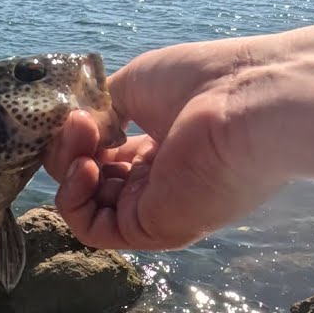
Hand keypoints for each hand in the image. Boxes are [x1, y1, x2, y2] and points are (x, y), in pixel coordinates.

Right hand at [44, 39, 280, 249]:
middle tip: (79, 121)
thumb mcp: (136, 83)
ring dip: (68, 168)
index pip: (107, 154)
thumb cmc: (201, 82)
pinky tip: (85, 167)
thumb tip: (80, 125)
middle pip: (93, 180)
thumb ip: (102, 107)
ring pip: (88, 206)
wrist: (246, 103)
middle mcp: (160, 181)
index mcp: (163, 146)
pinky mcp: (153, 229)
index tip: (79, 109)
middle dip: (71, 147)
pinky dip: (74, 201)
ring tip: (83, 136)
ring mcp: (156, 208)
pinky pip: (94, 230)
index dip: (82, 134)